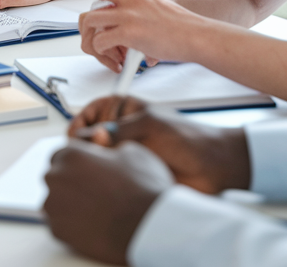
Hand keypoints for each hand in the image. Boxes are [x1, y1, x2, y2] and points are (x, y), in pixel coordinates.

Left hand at [44, 140, 173, 264]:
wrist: (147, 227)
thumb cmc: (142, 187)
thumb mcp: (132, 152)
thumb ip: (111, 149)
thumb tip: (109, 153)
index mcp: (70, 154)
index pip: (62, 154)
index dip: (78, 163)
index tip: (90, 171)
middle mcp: (55, 177)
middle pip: (56, 177)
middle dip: (71, 183)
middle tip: (95, 192)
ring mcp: (53, 206)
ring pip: (56, 202)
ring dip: (69, 204)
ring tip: (95, 210)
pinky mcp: (58, 231)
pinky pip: (60, 224)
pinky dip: (72, 224)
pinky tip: (93, 224)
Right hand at [69, 97, 251, 194]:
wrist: (212, 167)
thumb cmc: (189, 139)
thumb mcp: (149, 126)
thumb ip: (116, 131)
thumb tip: (88, 137)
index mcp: (126, 109)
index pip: (91, 111)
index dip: (80, 123)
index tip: (75, 137)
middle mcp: (123, 129)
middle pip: (90, 135)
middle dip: (87, 144)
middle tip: (92, 153)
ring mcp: (127, 150)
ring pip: (98, 156)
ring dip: (96, 161)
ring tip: (102, 165)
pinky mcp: (131, 170)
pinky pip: (110, 173)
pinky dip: (106, 176)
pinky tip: (110, 177)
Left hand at [80, 0, 204, 67]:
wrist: (194, 35)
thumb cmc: (177, 21)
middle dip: (93, 4)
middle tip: (99, 22)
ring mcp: (129, 14)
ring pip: (91, 18)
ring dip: (92, 33)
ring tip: (103, 42)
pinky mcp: (129, 33)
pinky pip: (100, 40)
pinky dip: (101, 49)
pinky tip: (111, 52)